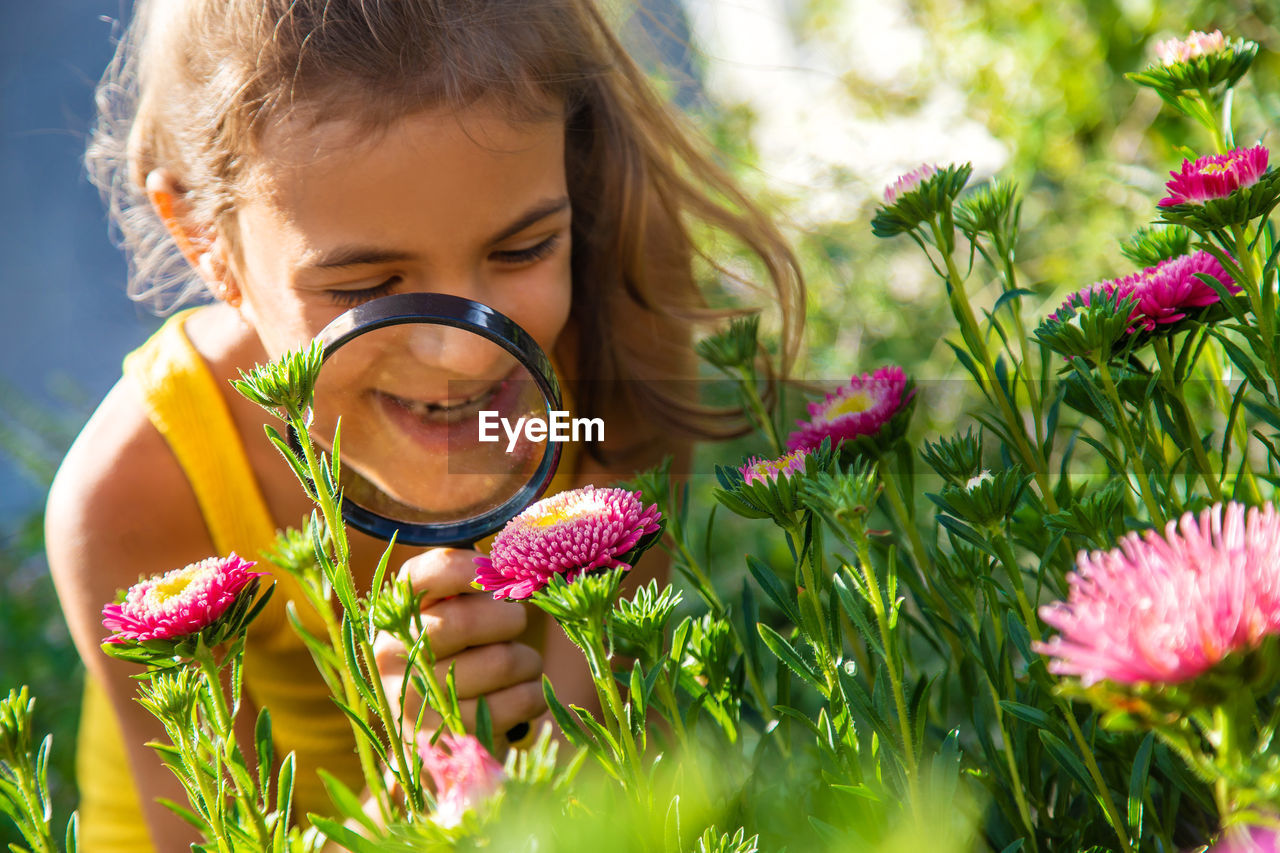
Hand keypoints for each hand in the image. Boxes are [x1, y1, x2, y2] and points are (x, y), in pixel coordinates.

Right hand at [372, 547, 545, 739]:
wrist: (439, 735)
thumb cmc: (458, 658)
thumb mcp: (452, 618)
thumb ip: (474, 589)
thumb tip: (517, 568)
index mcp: (396, 613)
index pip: (427, 574)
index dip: (471, 568)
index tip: (499, 573)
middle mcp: (392, 653)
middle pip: (465, 621)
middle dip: (509, 619)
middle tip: (516, 624)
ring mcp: (415, 699)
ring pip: (500, 662)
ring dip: (527, 661)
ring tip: (519, 665)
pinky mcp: (449, 735)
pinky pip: (518, 701)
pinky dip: (533, 695)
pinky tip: (520, 695)